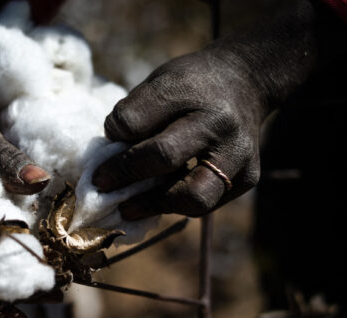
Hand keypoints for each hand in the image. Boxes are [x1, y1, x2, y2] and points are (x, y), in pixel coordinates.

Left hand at [93, 0, 346, 218]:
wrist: (247, 81)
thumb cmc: (192, 85)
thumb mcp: (160, 82)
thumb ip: (134, 115)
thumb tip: (110, 157)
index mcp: (190, 90)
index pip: (136, 121)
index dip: (112, 141)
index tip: (98, 157)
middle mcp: (219, 123)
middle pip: (164, 157)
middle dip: (126, 175)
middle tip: (102, 186)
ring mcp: (239, 154)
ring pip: (194, 198)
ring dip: (154, 205)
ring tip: (129, 207)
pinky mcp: (248, 178)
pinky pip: (207, 205)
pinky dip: (176, 205)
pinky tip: (158, 200)